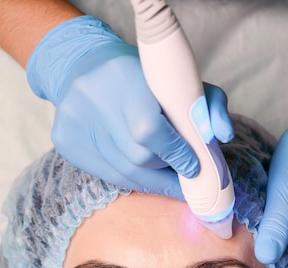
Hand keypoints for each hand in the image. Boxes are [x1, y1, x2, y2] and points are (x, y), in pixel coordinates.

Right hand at [26, 16, 232, 196]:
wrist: (83, 66)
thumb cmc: (139, 78)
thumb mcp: (177, 82)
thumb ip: (208, 105)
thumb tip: (221, 136)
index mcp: (123, 78)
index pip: (149, 131)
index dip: (175, 155)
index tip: (193, 168)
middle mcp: (92, 99)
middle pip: (138, 158)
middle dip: (166, 172)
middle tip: (184, 177)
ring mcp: (74, 122)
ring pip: (122, 173)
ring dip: (151, 182)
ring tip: (168, 182)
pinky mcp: (65, 142)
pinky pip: (106, 175)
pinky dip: (131, 179)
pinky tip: (142, 174)